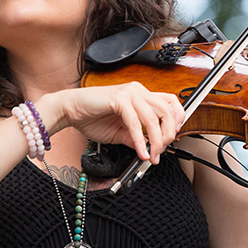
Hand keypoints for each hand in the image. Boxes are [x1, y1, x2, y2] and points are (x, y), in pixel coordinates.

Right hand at [38, 82, 184, 163]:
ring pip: (154, 117)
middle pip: (167, 111)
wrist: (70, 111)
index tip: (173, 138)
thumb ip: (137, 138)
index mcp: (141, 95)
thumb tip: (151, 149)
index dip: (178, 119)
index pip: (170, 102)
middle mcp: (138, 91)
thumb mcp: (121, 133)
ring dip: (156, 140)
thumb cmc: (92, 118)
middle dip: (168, 135)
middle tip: (161, 152)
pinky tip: (140, 152)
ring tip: (152, 155)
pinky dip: (140, 140)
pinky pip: (135, 122)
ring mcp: (129, 93)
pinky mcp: (119, 99)